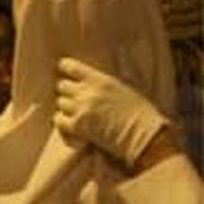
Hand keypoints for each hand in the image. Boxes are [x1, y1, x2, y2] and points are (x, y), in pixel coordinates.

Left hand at [55, 57, 171, 169]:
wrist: (146, 137)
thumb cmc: (140, 113)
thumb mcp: (122, 88)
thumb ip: (102, 83)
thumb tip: (87, 79)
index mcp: (101, 80)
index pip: (69, 66)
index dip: (67, 69)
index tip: (68, 73)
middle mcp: (88, 92)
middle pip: (62, 85)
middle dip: (68, 92)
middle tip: (78, 99)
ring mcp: (81, 109)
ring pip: (60, 102)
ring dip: (67, 108)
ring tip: (80, 113)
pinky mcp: (78, 126)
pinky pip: (58, 119)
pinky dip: (63, 122)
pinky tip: (74, 124)